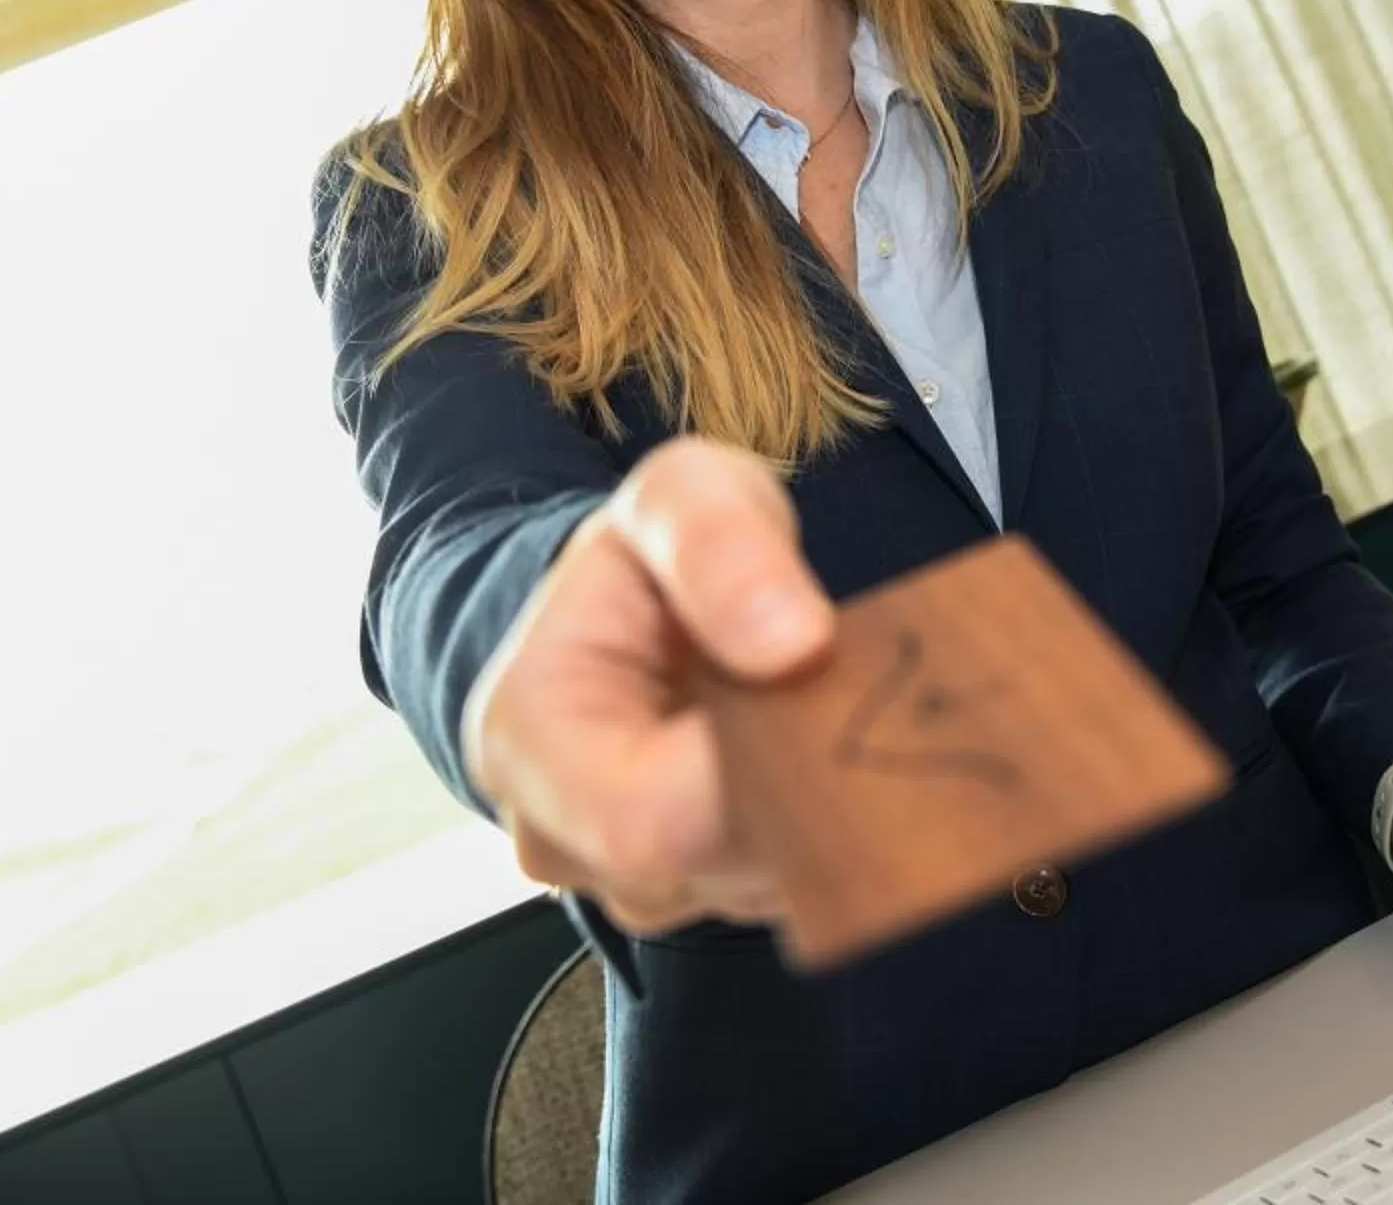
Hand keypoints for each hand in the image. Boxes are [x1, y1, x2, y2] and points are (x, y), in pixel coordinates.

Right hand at [461, 436, 832, 936]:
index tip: (827, 691)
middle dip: (807, 796)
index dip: (758, 774)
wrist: (635, 609)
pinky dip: (831, 833)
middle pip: (716, 867)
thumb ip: (720, 542)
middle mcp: (565, 839)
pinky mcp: (698, 898)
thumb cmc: (646, 560)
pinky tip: (832, 762)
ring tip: (835, 720)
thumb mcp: (679, 494)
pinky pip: (787, 888)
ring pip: (765, 889)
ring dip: (824, 816)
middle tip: (866, 706)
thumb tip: (790, 642)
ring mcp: (633, 885)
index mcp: (526, 738)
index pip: (648, 821)